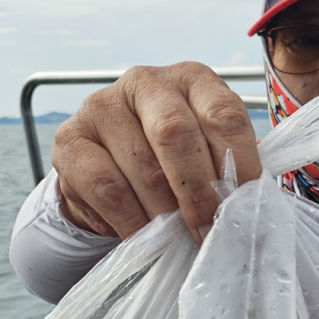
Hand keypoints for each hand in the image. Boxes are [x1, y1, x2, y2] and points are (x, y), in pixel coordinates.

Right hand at [52, 62, 262, 241]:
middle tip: (207, 232)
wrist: (113, 170)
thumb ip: (228, 172)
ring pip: (142, 169)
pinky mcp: (69, 138)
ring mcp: (102, 105)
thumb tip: (249, 211)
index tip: (243, 209)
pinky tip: (143, 236)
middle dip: (198, 193)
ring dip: (165, 215)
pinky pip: (106, 189)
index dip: (238, 166)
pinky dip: (130, 221)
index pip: (224, 115)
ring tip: (178, 239)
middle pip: (176, 134)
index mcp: (192, 79)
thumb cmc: (174, 164)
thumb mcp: (208, 156)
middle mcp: (146, 82)